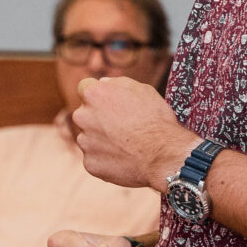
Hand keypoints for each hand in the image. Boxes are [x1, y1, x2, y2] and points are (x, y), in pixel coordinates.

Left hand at [69, 76, 192, 191]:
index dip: (100, 95)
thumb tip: (103, 83)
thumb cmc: (156, 119)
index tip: (110, 103)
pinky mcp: (90, 163)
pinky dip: (106, 159)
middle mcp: (82, 117)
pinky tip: (124, 158)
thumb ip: (118, 83)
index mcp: (93, 94)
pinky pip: (95, 159)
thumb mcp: (142, 90)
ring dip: (101, 140)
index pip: (85, 88)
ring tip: (127, 145)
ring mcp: (84, 142)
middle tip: (122, 126)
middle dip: (98, 118)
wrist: (163, 155)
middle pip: (85, 115)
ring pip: (89, 138)